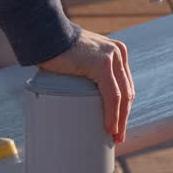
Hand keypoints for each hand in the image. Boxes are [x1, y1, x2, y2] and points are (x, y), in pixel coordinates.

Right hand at [36, 27, 134, 143]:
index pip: (124, 85)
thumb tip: (80, 94)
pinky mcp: (102, 64)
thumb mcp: (80, 60)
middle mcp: (118, 53)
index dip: (123, 108)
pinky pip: (111, 95)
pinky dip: (112, 113)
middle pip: (126, 92)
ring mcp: (112, 57)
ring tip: (113, 136)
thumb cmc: (56, 51)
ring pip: (122, 96)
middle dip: (123, 117)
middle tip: (117, 136)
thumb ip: (86, 71)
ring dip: (119, 120)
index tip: (118, 125)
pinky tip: (110, 127)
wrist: (46, 36)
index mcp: (116, 53)